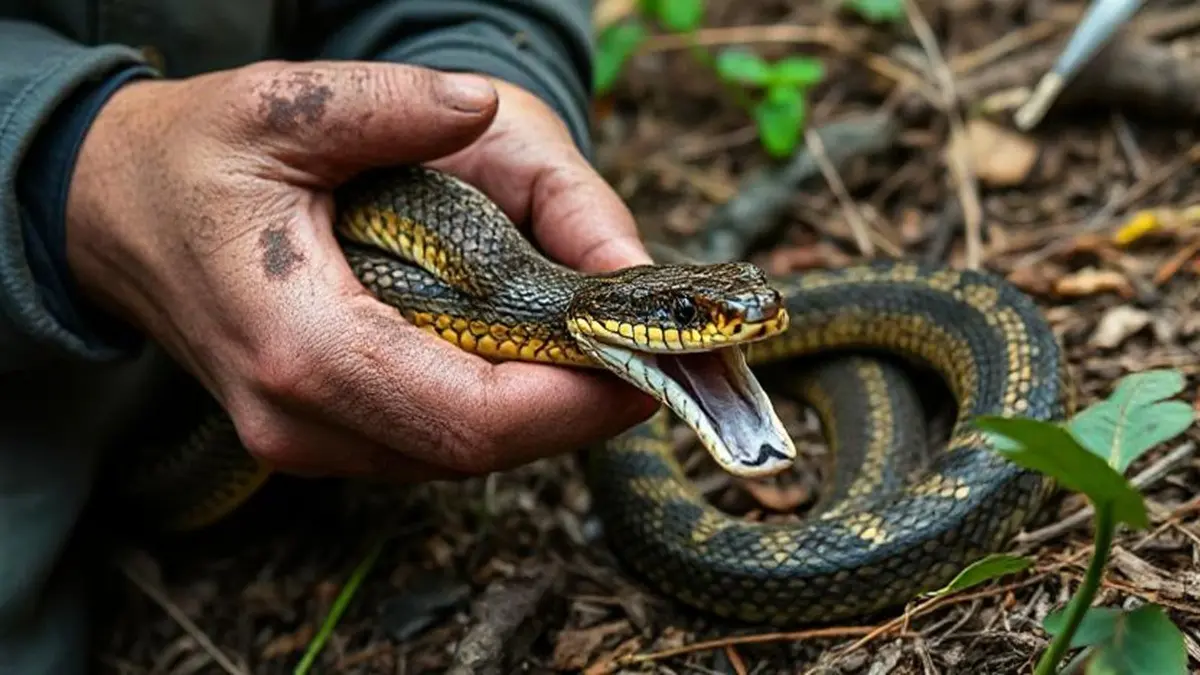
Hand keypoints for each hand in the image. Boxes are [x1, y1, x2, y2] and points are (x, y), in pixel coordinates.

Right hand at [65, 60, 656, 482]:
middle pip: (477, 450)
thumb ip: (392, 106)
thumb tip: (483, 110)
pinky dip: (496, 408)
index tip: (644, 362)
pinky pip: (428, 441)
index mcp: (301, 346)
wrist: (111, 213)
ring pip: (457, 455)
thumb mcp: (286, 106)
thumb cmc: (193, 159)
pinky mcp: (318, 432)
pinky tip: (532, 355)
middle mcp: (302, 420)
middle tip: (647, 350)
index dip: (573, 402)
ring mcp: (306, 440)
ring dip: (542, 412)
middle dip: (575, 409)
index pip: (470, 417)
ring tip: (603, 345)